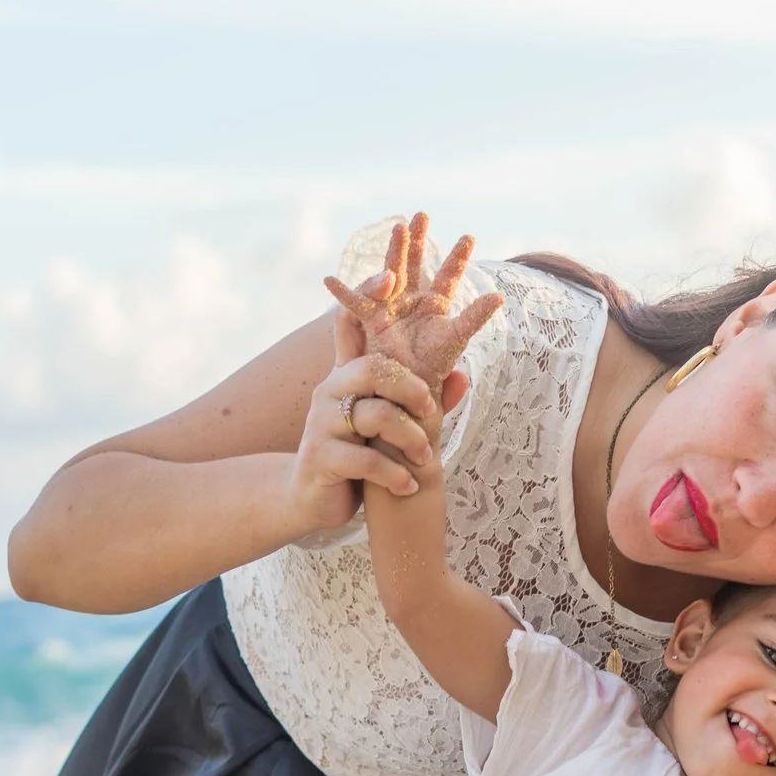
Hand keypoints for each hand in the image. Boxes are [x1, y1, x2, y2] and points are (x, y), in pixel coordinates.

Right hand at [285, 310, 452, 533]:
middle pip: (373, 368)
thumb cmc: (358, 454)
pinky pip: (367, 461)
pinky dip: (395, 475)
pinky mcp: (320, 459)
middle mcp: (329, 391)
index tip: (391, 275)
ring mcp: (321, 424)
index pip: (349, 323)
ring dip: (411, 439)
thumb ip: (423, 400)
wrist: (314, 499)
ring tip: (425, 460)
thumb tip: (462, 376)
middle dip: (411, 387)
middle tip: (431, 410)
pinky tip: (408, 486)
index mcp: (346, 375)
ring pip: (376, 416)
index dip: (365, 296)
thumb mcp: (391, 423)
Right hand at [324, 212, 505, 395]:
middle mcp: (412, 299)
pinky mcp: (373, 319)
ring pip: (391, 273)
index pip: (449, 275)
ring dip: (394, 251)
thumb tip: (499, 296)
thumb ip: (475, 317)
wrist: (410, 387)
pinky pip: (356, 305)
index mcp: (436, 303)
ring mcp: (392, 306)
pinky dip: (342, 293)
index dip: (458, 257)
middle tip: (422, 216)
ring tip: (398, 229)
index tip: (470, 237)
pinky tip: (328, 280)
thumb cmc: (434, 365)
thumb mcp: (456, 338)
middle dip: (418, 239)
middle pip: (416, 263)